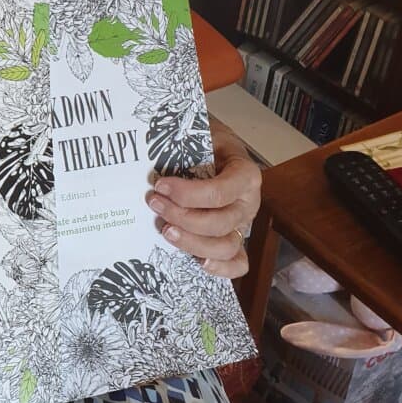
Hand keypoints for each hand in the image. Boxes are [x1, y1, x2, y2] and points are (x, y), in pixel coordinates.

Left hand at [145, 119, 259, 278]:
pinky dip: (221, 268)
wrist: (215, 146)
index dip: (187, 194)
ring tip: (166, 230)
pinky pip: (238, 263)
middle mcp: (248, 203)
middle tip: (154, 203)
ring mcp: (243, 224)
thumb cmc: (206, 141)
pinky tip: (198, 262)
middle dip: (182, 216)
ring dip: (192, 243)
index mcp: (245, 175)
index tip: (160, 185)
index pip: (219, 192)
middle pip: (220, 223)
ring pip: (226, 246)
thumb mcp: (200, 134)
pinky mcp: (235, 238)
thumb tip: (153, 160)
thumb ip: (186, 144)